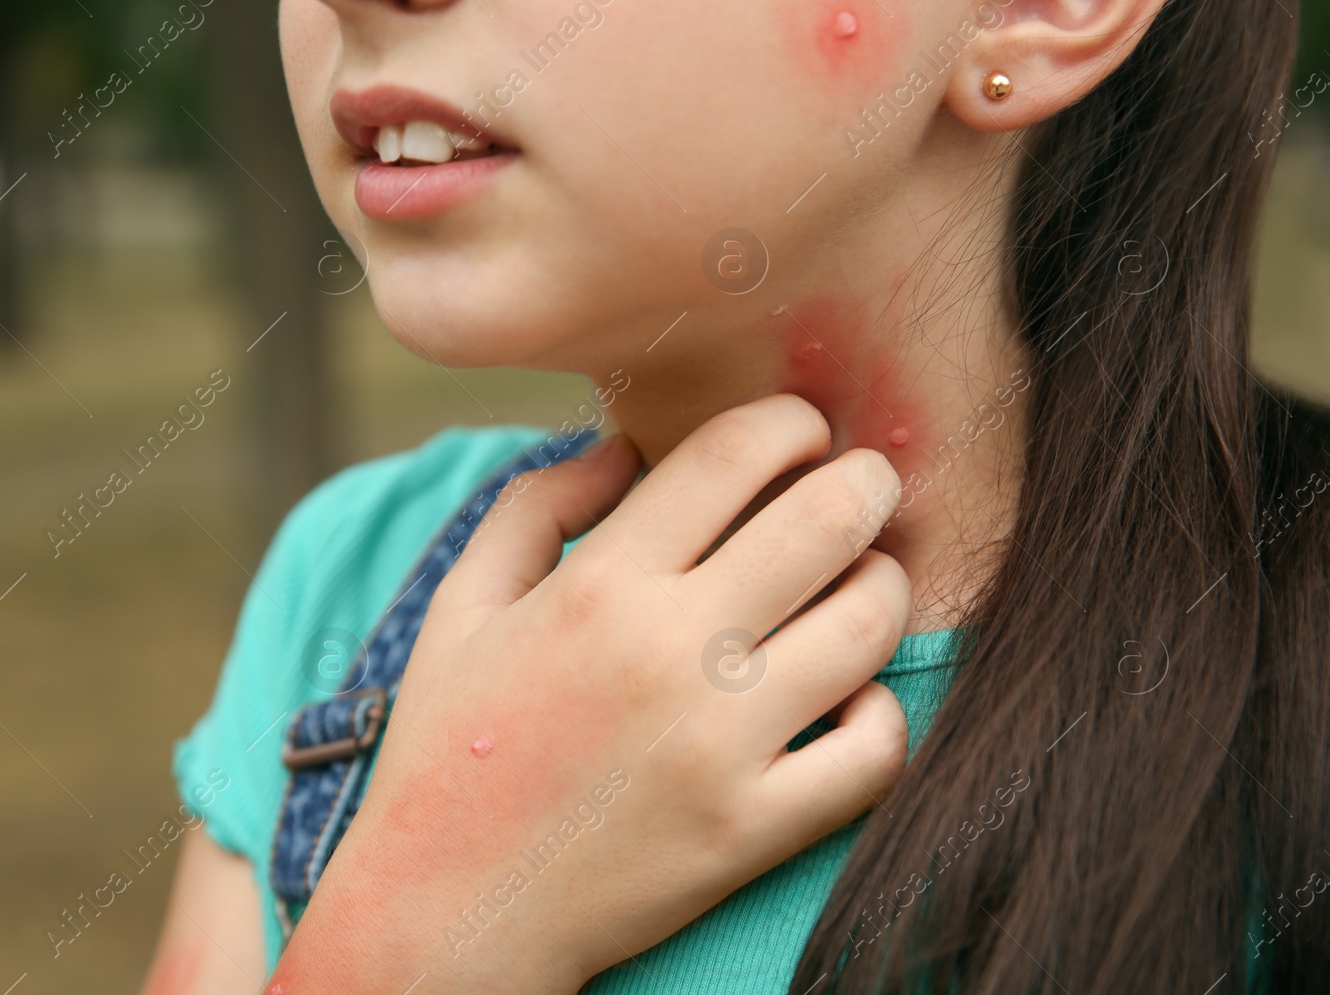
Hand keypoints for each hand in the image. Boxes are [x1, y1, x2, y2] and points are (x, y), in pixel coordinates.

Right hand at [269, 394, 912, 994]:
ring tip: (863, 581)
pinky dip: (882, 711)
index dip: (790, 422)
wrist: (447, 908)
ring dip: (882, 584)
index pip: (734, 454)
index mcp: (598, 585)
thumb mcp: (461, 605)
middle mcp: (667, 652)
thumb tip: (622, 445)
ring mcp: (718, 746)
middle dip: (865, 481)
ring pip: (869, 623)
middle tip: (865, 484)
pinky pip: (874, 751)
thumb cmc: (451, 745)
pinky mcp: (750, 830)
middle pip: (826, 519)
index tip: (801, 431)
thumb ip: (535, 505)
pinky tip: (850, 696)